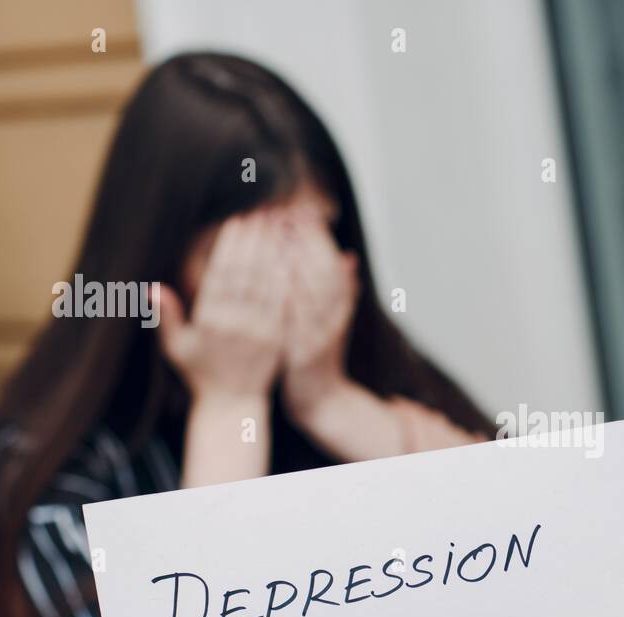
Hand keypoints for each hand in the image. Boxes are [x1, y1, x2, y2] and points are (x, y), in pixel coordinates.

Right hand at [156, 211, 287, 400]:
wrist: (233, 405)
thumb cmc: (200, 374)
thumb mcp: (176, 348)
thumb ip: (165, 317)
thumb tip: (151, 288)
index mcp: (210, 322)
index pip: (221, 274)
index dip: (230, 246)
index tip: (236, 221)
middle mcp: (236, 324)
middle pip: (248, 273)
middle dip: (255, 240)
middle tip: (261, 212)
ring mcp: (260, 332)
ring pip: (269, 284)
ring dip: (274, 252)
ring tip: (278, 226)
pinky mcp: (279, 339)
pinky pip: (285, 304)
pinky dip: (289, 279)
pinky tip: (292, 257)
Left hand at [279, 211, 360, 418]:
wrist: (320, 399)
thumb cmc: (318, 355)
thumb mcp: (334, 320)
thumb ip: (342, 289)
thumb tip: (351, 256)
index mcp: (339, 305)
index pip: (330, 261)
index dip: (317, 235)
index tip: (300, 209)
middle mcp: (333, 317)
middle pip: (322, 269)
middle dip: (304, 239)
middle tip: (285, 210)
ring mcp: (321, 334)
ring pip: (313, 290)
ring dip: (295, 260)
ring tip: (276, 233)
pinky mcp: (306, 351)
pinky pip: (297, 320)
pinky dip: (288, 296)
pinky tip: (272, 277)